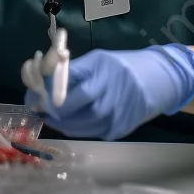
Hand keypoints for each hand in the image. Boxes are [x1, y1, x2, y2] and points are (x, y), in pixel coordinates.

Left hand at [28, 45, 193, 140]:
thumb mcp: (98, 60)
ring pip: (76, 126)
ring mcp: (114, 114)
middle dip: (51, 110)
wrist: (158, 80)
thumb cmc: (123, 67)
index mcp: (100, 70)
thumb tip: (42, 84)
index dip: (44, 93)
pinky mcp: (118, 130)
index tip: (34, 95)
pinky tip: (75, 120)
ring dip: (61, 122)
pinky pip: (90, 133)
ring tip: (56, 115)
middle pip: (68, 109)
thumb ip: (73, 73)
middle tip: (42, 108)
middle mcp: (107, 92)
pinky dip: (78, 128)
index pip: (65, 85)